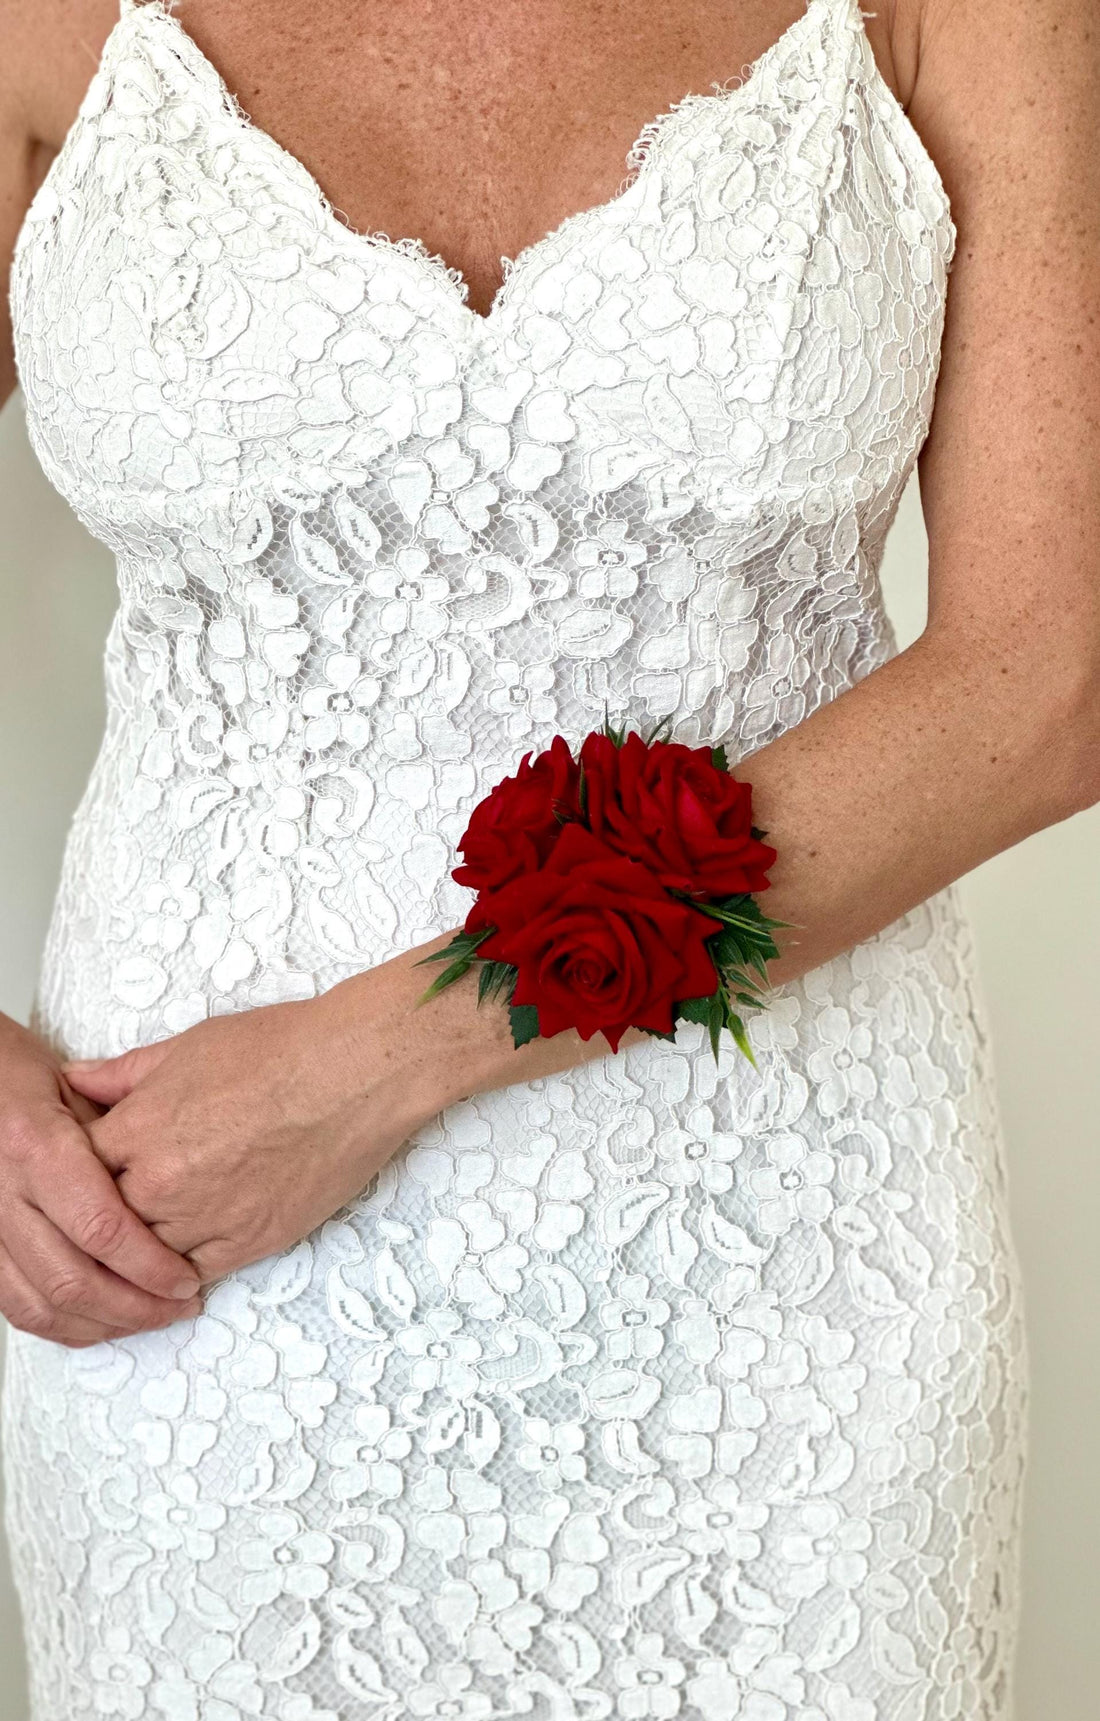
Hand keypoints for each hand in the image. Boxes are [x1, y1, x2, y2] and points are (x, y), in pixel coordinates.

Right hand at [0, 1013, 202, 1346]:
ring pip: (41, 1303)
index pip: (101, 1227)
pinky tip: (99, 1321)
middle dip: (134, 1306)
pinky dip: (60, 1323)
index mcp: (36, 1146)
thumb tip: (172, 1185)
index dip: (149, 1265)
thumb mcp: (75, 1087)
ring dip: (102, 1324)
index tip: (185, 1279)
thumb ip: (119, 1137)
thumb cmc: (15, 1075)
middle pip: (72, 1277)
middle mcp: (2, 1192)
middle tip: (179, 1306)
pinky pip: (14, 1304)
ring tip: (149, 1317)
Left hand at [62, 959, 448, 1286]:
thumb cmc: (280, 1049)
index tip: (90, 1168)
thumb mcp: (188, 1047)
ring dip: (142, 1248)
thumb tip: (75, 1080)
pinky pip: (193, 1274)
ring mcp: (205, 1218)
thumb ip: (123, 1074)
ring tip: (149, 1232)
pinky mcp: (249, 1244)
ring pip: (144, 1257)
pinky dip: (183, 1269)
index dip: (78, 1170)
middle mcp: (162, 1181)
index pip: (76, 1170)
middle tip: (120, 1201)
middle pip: (105, 1219)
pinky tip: (183, 1256)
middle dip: (107, 1211)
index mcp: (139, 1128)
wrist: (354, 1073)